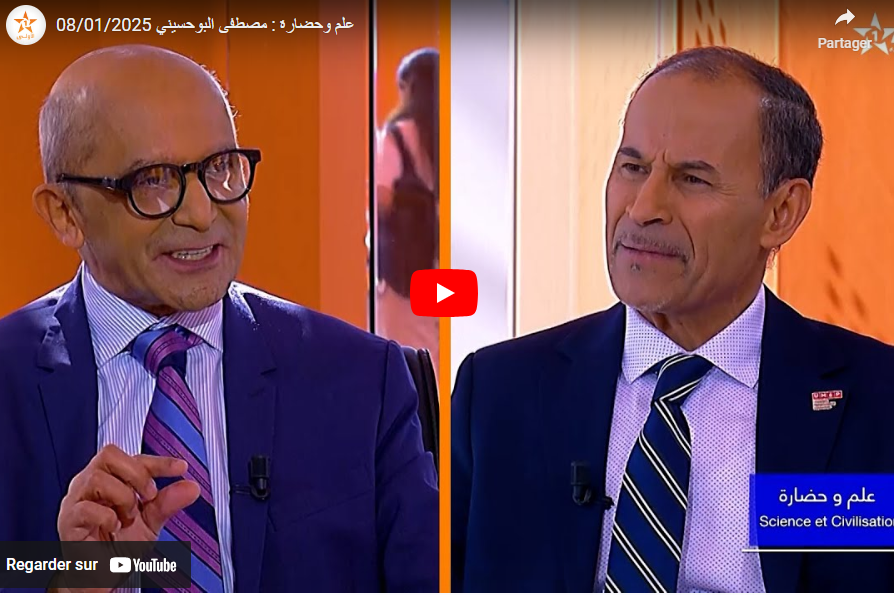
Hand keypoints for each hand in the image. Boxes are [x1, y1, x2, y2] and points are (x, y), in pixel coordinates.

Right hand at [58, 444, 199, 541]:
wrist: (100, 577)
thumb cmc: (118, 547)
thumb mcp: (150, 523)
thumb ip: (168, 504)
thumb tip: (191, 487)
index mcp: (110, 480)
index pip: (133, 458)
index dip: (159, 461)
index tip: (181, 468)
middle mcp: (90, 485)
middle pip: (109, 454)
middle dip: (137, 474)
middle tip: (149, 496)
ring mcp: (76, 501)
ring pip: (97, 478)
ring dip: (123, 498)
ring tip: (127, 517)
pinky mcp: (68, 521)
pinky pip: (85, 508)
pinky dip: (107, 517)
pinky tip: (113, 527)